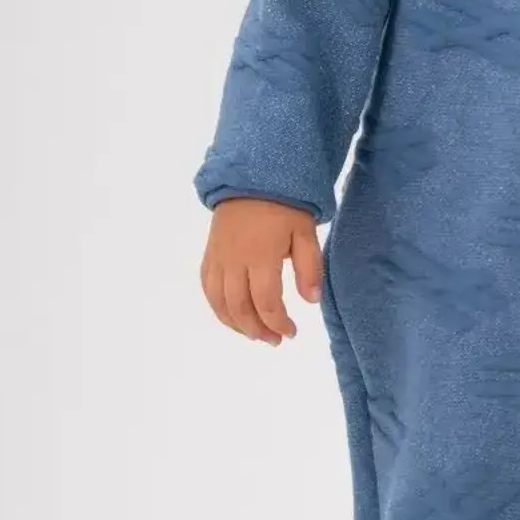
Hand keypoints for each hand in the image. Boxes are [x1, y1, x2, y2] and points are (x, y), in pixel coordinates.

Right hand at [201, 199, 323, 344]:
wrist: (251, 179)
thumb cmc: (285, 205)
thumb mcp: (305, 233)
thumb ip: (309, 268)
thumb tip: (311, 302)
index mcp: (261, 255)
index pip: (267, 302)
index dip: (279, 323)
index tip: (292, 333)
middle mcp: (234, 260)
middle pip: (240, 308)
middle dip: (258, 330)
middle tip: (275, 341)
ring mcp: (218, 259)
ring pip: (219, 302)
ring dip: (236, 325)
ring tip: (256, 334)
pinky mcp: (209, 255)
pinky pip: (208, 289)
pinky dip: (218, 308)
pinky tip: (233, 317)